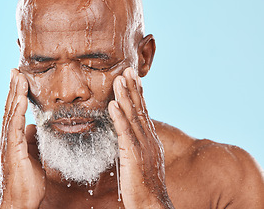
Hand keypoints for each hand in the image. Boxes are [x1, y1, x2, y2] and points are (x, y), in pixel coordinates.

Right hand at [0, 69, 45, 208]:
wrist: (20, 203)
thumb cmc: (27, 182)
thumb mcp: (33, 156)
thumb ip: (31, 140)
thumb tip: (34, 127)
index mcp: (13, 140)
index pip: (14, 112)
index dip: (16, 95)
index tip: (20, 79)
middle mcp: (7, 139)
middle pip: (9, 109)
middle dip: (13, 89)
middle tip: (15, 70)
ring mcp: (7, 145)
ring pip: (10, 114)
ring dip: (14, 95)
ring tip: (18, 77)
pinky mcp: (11, 152)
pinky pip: (14, 128)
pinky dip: (16, 112)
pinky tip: (20, 99)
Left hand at [108, 67, 173, 208]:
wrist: (153, 204)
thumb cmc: (146, 185)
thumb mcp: (144, 160)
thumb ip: (137, 145)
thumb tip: (129, 136)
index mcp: (150, 139)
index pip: (144, 112)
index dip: (138, 94)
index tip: (133, 79)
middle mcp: (149, 139)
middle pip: (140, 109)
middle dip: (133, 88)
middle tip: (128, 70)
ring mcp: (142, 146)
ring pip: (133, 116)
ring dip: (125, 96)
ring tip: (119, 79)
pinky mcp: (134, 155)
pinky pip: (125, 133)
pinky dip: (119, 117)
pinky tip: (113, 105)